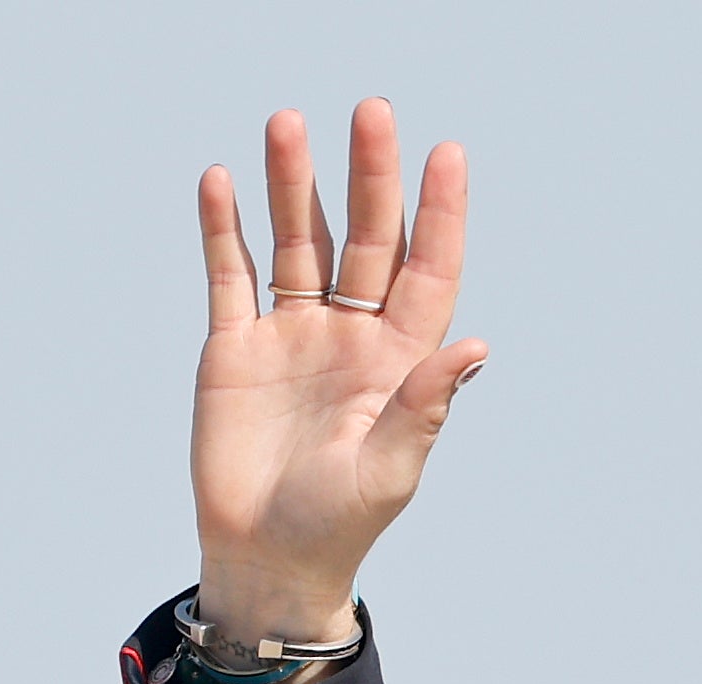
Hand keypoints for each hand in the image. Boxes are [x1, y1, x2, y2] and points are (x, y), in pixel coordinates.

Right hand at [188, 100, 489, 649]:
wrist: (267, 556)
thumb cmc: (341, 522)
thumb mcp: (392, 466)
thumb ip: (427, 403)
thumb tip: (478, 345)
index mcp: (400, 360)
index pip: (427, 270)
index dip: (439, 213)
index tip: (447, 153)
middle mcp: (351, 335)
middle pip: (364, 238)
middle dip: (369, 176)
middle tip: (372, 111)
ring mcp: (292, 334)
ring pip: (297, 241)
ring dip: (295, 184)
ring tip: (289, 122)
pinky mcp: (235, 347)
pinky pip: (231, 273)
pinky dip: (224, 228)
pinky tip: (223, 180)